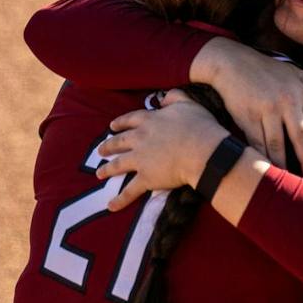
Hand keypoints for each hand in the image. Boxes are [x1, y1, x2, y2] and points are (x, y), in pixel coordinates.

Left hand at [97, 94, 227, 210]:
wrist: (203, 150)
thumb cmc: (200, 126)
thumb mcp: (188, 104)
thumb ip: (175, 97)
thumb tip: (163, 98)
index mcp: (150, 121)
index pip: (130, 120)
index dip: (120, 123)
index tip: (112, 126)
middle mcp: (140, 138)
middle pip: (119, 142)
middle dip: (108, 146)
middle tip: (100, 151)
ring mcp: (141, 159)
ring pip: (118, 164)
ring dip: (107, 169)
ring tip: (99, 173)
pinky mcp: (146, 178)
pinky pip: (130, 191)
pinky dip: (120, 199)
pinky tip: (110, 206)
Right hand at [191, 37, 302, 176]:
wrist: (232, 62)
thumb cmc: (264, 68)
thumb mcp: (292, 70)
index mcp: (301, 92)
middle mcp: (287, 102)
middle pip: (302, 137)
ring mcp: (267, 110)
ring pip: (277, 145)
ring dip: (283, 165)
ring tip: (288, 180)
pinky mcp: (248, 117)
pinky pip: (257, 143)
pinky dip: (262, 158)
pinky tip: (266, 169)